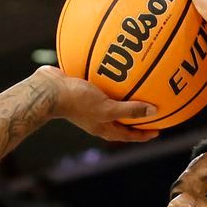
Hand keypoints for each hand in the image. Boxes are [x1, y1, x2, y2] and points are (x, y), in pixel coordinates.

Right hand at [34, 66, 157, 141]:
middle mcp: (96, 118)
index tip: (157, 131)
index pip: (127, 135)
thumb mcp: (106, 108)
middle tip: (151, 113)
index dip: (142, 135)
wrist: (49, 89)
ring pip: (112, 104)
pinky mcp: (83, 90)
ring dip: (124, 100)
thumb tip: (153, 112)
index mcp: (102, 127)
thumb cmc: (76, 102)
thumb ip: (130, 110)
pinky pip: (102, 88)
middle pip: (121, 121)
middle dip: (136, 119)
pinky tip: (117, 71)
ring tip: (138, 91)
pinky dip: (112, 82)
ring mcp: (89, 105)